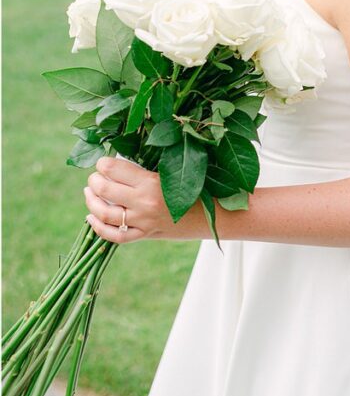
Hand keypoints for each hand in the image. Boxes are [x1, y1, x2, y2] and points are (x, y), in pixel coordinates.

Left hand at [83, 156, 204, 243]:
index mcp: (152, 181)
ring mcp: (143, 222)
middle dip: (94, 180)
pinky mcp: (144, 235)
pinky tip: (91, 217)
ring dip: (91, 201)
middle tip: (94, 176)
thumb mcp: (173, 171)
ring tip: (89, 192)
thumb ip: (147, 167)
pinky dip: (98, 227)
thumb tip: (119, 160)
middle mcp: (144, 202)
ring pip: (104, 213)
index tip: (103, 161)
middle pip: (105, 189)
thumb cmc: (197, 186)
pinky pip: (114, 235)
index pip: (114, 169)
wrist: (215, 215)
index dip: (103, 163)